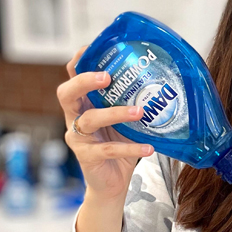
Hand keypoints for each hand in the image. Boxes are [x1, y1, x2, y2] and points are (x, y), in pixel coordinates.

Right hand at [57, 46, 153, 200]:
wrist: (112, 183)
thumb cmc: (119, 146)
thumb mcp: (125, 121)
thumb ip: (133, 102)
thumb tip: (164, 80)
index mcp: (84, 104)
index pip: (73, 77)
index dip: (78, 62)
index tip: (91, 48)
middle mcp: (75, 118)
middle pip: (67, 94)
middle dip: (84, 82)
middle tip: (107, 77)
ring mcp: (78, 138)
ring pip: (89, 120)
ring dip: (115, 113)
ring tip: (139, 112)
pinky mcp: (87, 157)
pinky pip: (109, 150)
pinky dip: (130, 148)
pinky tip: (148, 148)